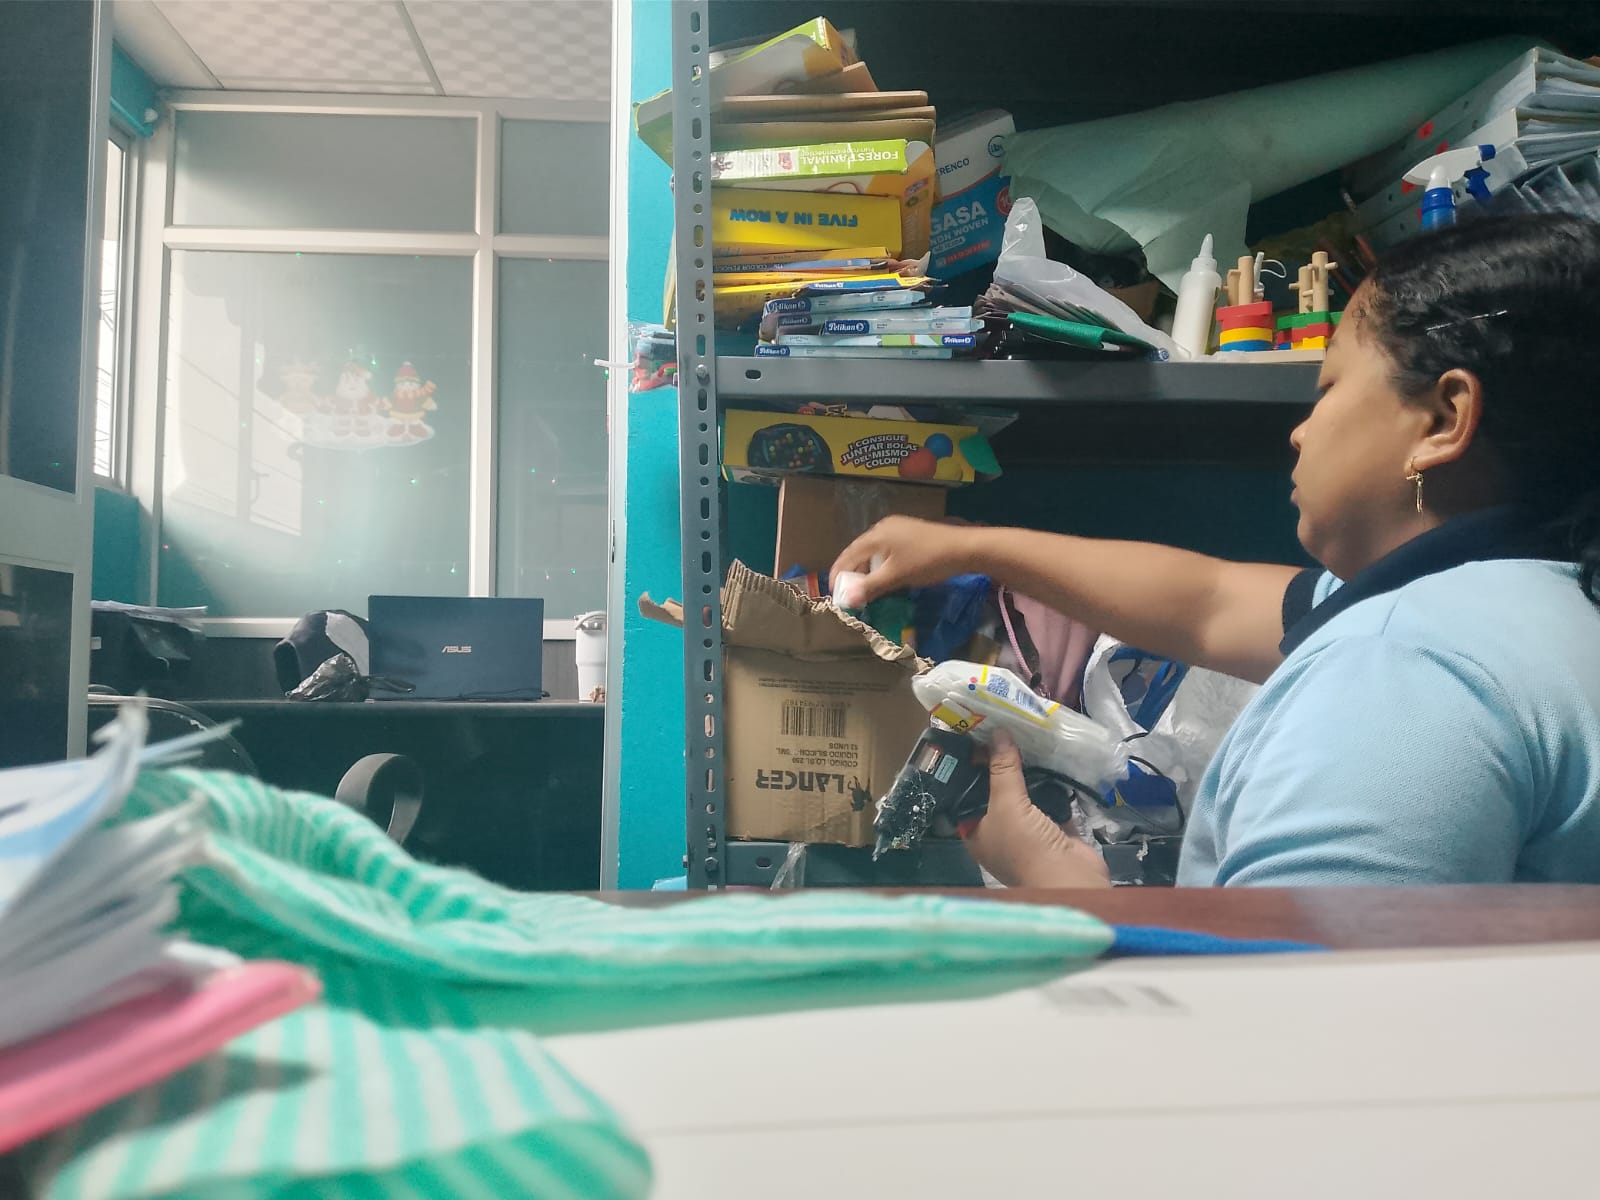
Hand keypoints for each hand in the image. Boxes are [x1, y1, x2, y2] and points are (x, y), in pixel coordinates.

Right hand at [828, 516, 983, 607]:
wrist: (964, 549)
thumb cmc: (927, 561)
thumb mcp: (897, 576)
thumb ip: (870, 587)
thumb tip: (846, 600)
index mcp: (876, 535)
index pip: (848, 554)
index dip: (838, 574)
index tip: (834, 594)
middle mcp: (883, 528)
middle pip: (859, 552)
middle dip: (852, 573)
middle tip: (849, 594)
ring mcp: (898, 529)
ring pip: (874, 552)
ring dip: (867, 571)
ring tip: (865, 589)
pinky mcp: (909, 535)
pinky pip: (886, 551)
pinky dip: (881, 565)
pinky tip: (885, 577)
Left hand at [965, 732, 1110, 888]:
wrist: (1070, 878)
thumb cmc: (1025, 846)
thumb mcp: (1006, 804)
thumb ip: (1002, 769)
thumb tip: (998, 732)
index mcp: (975, 831)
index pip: (965, 794)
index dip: (969, 768)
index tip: (975, 738)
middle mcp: (999, 830)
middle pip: (996, 791)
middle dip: (1000, 765)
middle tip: (1002, 730)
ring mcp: (1028, 830)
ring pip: (1023, 793)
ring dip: (1026, 770)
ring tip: (1025, 736)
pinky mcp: (1053, 826)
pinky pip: (1049, 797)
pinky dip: (1051, 780)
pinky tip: (1049, 755)